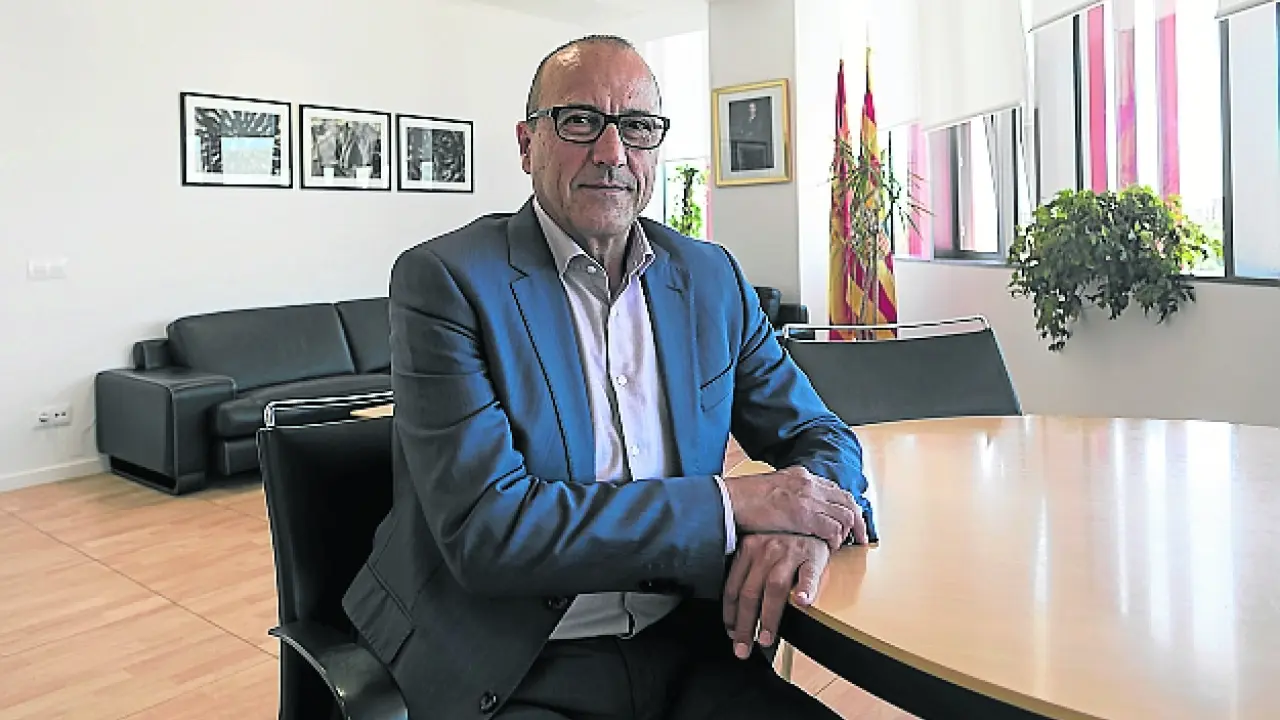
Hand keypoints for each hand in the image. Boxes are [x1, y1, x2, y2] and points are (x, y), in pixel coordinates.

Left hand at [722, 533, 829, 658]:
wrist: (814, 520)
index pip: (733, 587)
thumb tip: (737, 610)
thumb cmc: (786, 539)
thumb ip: (749, 572)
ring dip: (768, 617)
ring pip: (774, 588)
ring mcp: (790, 552)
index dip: (730, 614)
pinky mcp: (813, 556)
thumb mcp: (761, 548)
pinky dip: (805, 590)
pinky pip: (809, 575)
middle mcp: (766, 549)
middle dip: (744, 624)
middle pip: (749, 592)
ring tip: (765, 638)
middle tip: (744, 647)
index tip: (731, 633)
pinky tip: (802, 603)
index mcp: (749, 548)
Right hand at [723, 466, 867, 550]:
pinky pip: (833, 529)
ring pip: (845, 515)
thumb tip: (796, 507)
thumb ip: (790, 494)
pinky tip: (831, 547)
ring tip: (843, 545)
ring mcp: (808, 499)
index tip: (853, 521)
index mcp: (802, 476)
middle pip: (847, 501)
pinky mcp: (804, 516)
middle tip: (862, 538)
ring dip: (847, 532)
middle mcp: (809, 484)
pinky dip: (836, 540)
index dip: (848, 507)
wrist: (730, 500)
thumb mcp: (773, 489)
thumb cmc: (744, 499)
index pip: (835, 490)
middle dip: (858, 521)